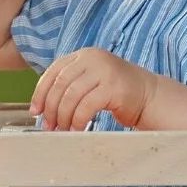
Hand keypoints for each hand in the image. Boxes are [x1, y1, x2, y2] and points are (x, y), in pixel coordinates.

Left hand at [31, 48, 156, 130]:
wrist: (150, 96)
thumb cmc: (116, 93)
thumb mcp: (90, 81)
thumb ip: (70, 86)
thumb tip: (43, 108)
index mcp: (83, 55)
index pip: (53, 72)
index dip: (41, 92)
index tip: (36, 111)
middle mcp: (92, 58)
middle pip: (60, 84)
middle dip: (51, 108)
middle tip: (48, 126)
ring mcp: (103, 71)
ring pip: (71, 95)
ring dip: (63, 116)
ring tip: (62, 130)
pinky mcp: (113, 87)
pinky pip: (86, 105)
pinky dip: (78, 120)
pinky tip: (77, 130)